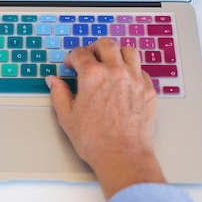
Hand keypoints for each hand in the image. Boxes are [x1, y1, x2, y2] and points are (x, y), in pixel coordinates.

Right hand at [46, 38, 165, 198]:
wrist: (123, 157)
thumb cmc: (95, 140)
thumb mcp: (67, 117)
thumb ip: (58, 94)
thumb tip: (53, 81)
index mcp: (93, 75)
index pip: (81, 53)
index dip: (72, 58)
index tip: (71, 65)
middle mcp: (115, 72)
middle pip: (106, 44)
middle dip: (94, 48)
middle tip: (89, 57)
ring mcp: (135, 79)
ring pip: (128, 51)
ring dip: (116, 53)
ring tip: (110, 62)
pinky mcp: (148, 90)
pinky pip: (141, 70)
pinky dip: (132, 69)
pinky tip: (124, 79)